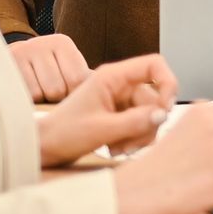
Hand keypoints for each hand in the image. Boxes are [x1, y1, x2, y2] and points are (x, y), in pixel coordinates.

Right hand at [8, 34, 91, 101]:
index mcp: (61, 43)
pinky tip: (26, 93)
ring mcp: (19, 53)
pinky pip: (23, 95)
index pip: (77, 79)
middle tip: (49, 91)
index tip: (69, 92)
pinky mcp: (5, 67)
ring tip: (38, 90)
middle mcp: (40, 43)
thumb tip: (109, 88)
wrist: (12, 63)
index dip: (75, 93)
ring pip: (40, 94)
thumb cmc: (47, 71)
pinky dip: (27, 100)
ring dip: (41, 100)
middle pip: (58, 89)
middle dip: (56, 98)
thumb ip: (84, 77)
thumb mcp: (66, 67)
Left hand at [38, 54, 178, 166]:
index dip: (167, 82)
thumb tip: (163, 115)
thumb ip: (134, 122)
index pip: (154, 65)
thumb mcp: (101, 129)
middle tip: (132, 143)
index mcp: (112, 76)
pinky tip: (116, 148)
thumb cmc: (63, 134)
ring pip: (150, 114)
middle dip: (148, 123)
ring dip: (140, 135)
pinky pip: (140, 125)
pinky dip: (134, 139)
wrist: (44, 148)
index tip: (166, 107)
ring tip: (119, 148)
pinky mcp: (120, 115)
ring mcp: (120, 101)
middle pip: (155, 98)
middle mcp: (119, 85)